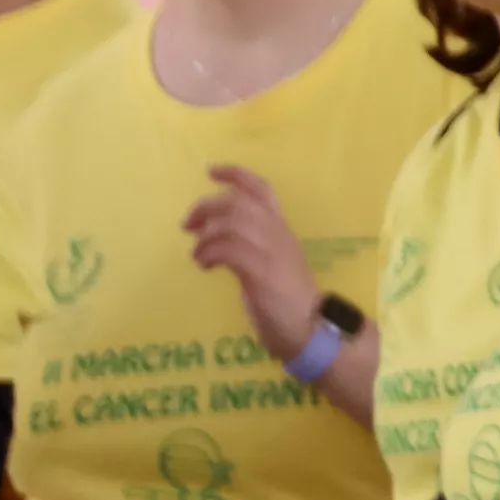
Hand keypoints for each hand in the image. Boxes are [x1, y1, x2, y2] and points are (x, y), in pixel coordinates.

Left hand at [183, 165, 320, 363]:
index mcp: (282, 231)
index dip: (236, 175)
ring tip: (198, 255)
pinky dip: (209, 253)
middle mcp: (278, 235)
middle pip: (238, 202)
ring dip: (205, 236)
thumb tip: (217, 242)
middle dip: (206, 207)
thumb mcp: (270, 265)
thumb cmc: (289, 303)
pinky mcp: (261, 271)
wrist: (312, 329)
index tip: (211, 171)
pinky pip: (228, 248)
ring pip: (232, 222)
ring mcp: (271, 252)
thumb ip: (250, 249)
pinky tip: (204, 266)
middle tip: (187, 226)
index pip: (262, 190)